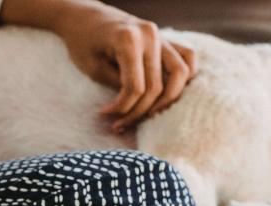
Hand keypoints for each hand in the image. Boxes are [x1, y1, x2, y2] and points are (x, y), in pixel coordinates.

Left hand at [54, 2, 196, 130]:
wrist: (84, 17)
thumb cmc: (83, 43)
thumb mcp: (94, 68)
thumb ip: (118, 86)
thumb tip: (135, 108)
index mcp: (128, 39)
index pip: (135, 87)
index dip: (122, 108)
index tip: (104, 114)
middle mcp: (150, 35)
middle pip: (156, 86)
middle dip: (138, 111)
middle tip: (120, 123)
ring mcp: (161, 35)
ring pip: (181, 73)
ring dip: (166, 100)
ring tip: (148, 114)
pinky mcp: (165, 39)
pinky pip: (187, 57)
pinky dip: (184, 77)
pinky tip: (167, 94)